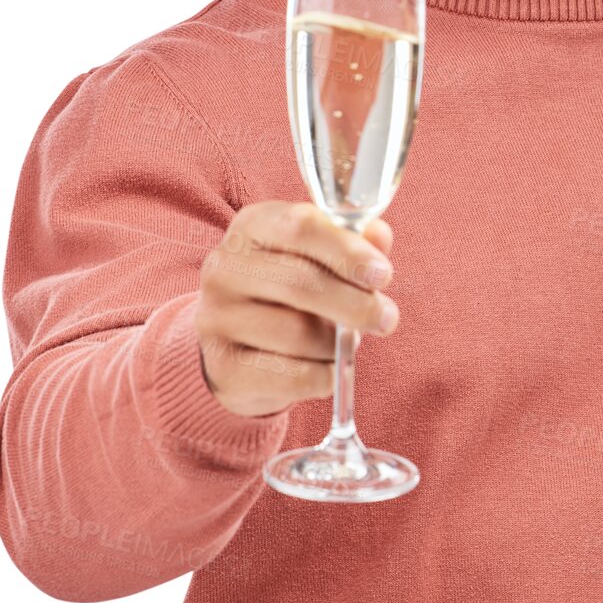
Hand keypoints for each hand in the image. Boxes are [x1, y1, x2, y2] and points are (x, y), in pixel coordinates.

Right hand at [194, 201, 397, 416]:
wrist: (239, 346)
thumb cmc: (289, 292)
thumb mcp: (319, 258)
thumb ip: (352, 245)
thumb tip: (380, 234)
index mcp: (252, 226)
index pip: (301, 227)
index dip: (348, 251)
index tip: (383, 275)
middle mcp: (224, 267)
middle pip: (301, 283)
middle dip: (355, 304)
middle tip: (387, 319)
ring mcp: (216, 318)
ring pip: (297, 334)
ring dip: (336, 344)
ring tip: (345, 343)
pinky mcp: (221, 367)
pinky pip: (289, 376)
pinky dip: (322, 376)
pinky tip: (330, 371)